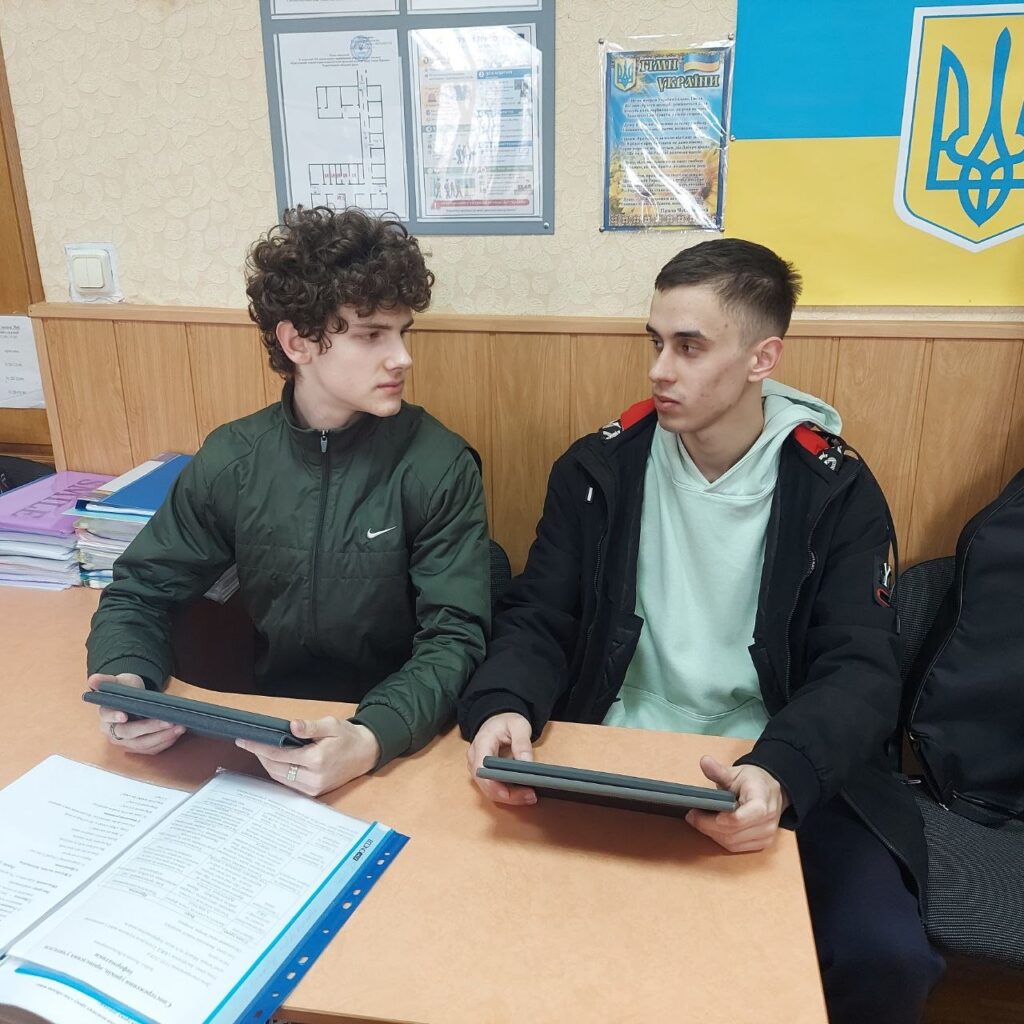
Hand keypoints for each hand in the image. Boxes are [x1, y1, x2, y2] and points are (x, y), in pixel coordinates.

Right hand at [87, 673, 185, 754]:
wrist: (132, 699)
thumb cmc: (125, 690)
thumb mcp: (118, 681)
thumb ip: (106, 680)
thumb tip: (92, 679)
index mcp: (105, 715)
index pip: (107, 717)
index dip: (114, 717)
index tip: (124, 716)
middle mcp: (112, 732)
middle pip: (129, 733)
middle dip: (150, 728)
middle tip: (169, 721)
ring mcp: (125, 742)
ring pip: (142, 744)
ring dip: (162, 737)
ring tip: (180, 727)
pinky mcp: (138, 747)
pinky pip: (151, 749)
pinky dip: (165, 742)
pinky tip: (177, 733)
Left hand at [236, 716, 380, 796]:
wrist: (365, 754)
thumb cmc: (348, 737)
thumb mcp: (331, 725)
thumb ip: (310, 726)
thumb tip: (292, 726)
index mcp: (317, 759)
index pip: (279, 754)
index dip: (259, 747)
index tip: (244, 740)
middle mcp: (313, 778)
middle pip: (275, 768)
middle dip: (260, 755)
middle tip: (249, 742)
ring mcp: (313, 788)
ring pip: (279, 777)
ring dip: (267, 764)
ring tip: (260, 749)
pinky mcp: (313, 792)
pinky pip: (288, 782)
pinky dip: (278, 771)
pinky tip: (274, 760)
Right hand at [466, 712, 535, 805]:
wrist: (498, 719)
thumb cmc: (506, 721)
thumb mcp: (518, 725)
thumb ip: (522, 743)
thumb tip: (526, 763)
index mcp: (481, 744)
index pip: (482, 771)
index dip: (496, 786)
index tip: (514, 792)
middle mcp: (475, 759)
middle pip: (486, 785)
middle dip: (508, 795)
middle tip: (531, 796)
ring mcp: (478, 768)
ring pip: (490, 790)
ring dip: (510, 797)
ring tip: (530, 796)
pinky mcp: (485, 774)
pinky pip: (494, 788)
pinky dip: (509, 793)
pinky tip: (523, 792)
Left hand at [684, 755, 789, 852]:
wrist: (770, 791)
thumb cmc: (754, 781)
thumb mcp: (736, 772)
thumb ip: (719, 770)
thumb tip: (704, 761)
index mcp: (762, 801)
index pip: (739, 818)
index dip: (717, 819)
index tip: (696, 812)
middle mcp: (768, 821)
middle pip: (732, 832)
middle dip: (707, 826)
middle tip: (691, 816)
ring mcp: (766, 834)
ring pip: (732, 842)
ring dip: (712, 834)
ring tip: (698, 820)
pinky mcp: (762, 843)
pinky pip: (736, 847)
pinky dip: (721, 839)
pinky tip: (711, 828)